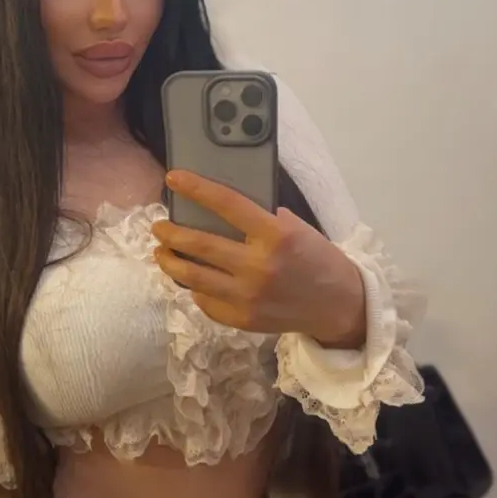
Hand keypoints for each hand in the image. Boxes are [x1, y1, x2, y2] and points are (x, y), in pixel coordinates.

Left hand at [152, 171, 366, 348]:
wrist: (337, 305)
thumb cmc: (316, 258)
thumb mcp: (296, 228)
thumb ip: (261, 219)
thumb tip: (217, 209)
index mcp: (275, 236)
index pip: (227, 204)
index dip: (196, 189)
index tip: (173, 178)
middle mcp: (258, 266)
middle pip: (199, 244)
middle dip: (170, 232)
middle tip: (158, 225)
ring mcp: (248, 297)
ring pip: (192, 276)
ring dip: (170, 261)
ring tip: (161, 252)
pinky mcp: (242, 319)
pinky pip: (205, 301)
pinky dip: (194, 287)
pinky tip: (190, 278)